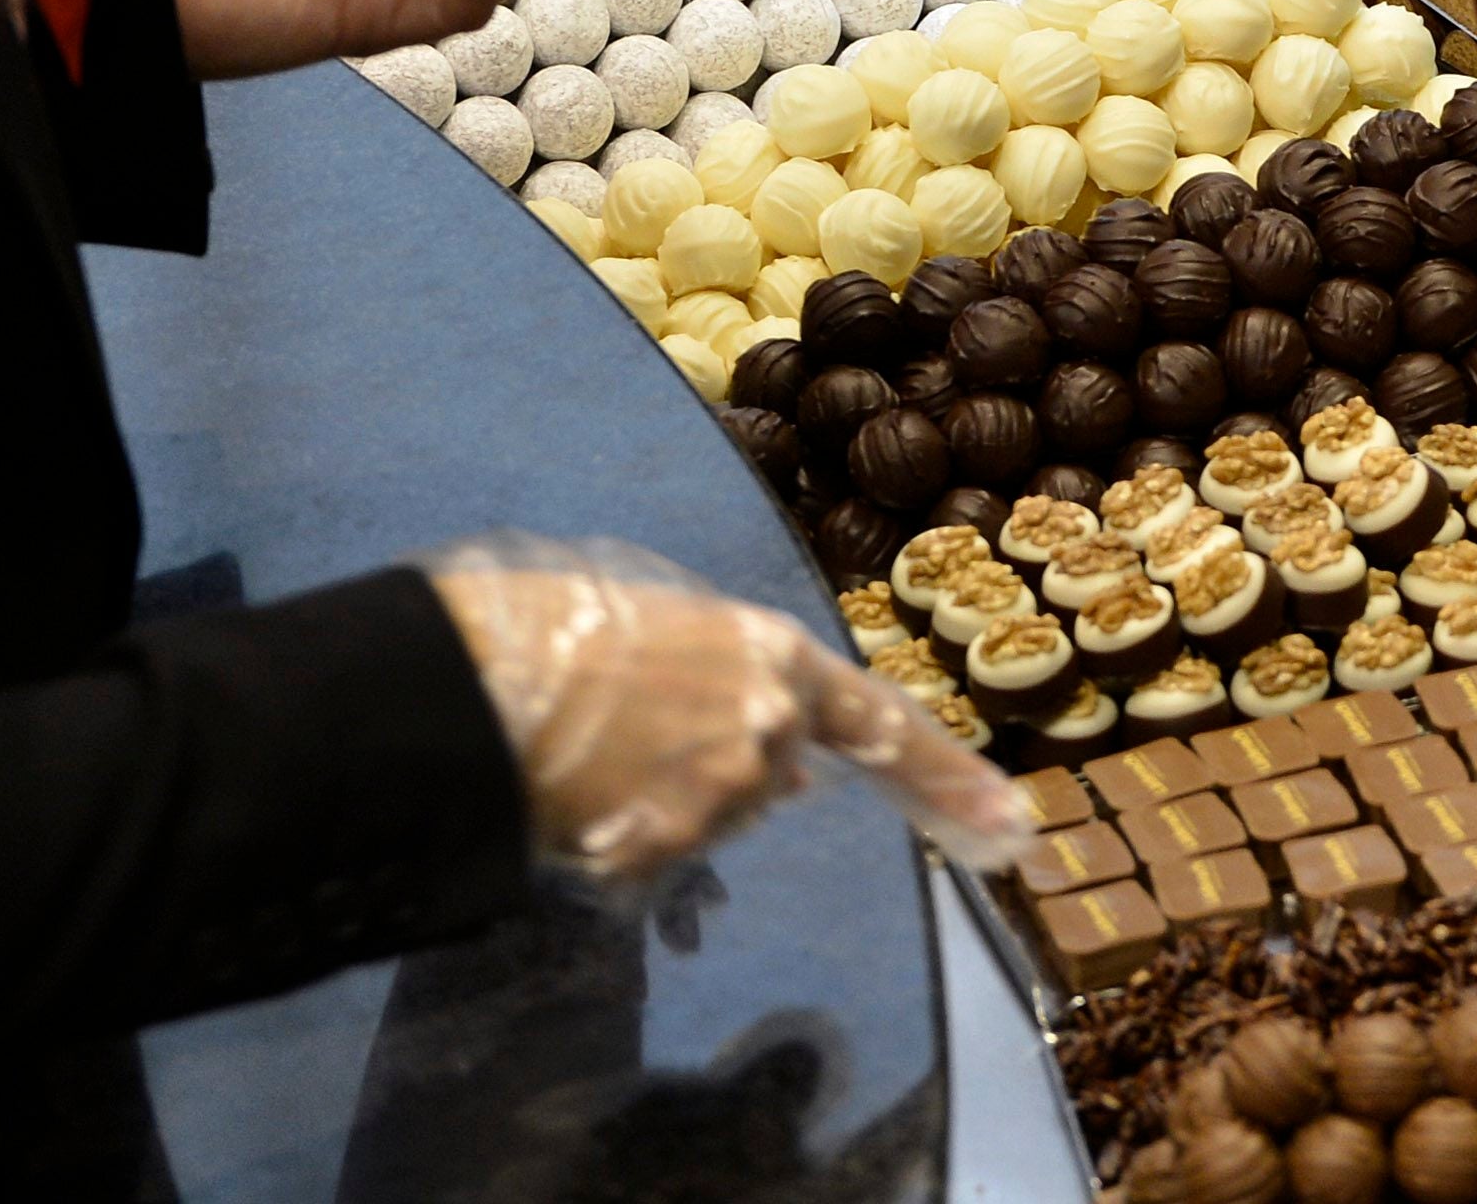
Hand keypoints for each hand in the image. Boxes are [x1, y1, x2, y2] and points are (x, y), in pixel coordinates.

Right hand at [426, 552, 1032, 881]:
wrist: (468, 674)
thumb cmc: (555, 623)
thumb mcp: (667, 624)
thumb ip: (745, 683)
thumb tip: (802, 774)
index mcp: (771, 655)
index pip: (884, 721)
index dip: (949, 775)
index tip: (1009, 822)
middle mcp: (764, 728)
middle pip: (773, 772)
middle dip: (725, 766)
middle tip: (645, 744)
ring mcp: (713, 796)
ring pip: (712, 815)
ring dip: (670, 797)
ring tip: (591, 750)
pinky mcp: (659, 851)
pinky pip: (656, 854)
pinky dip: (628, 833)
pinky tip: (578, 794)